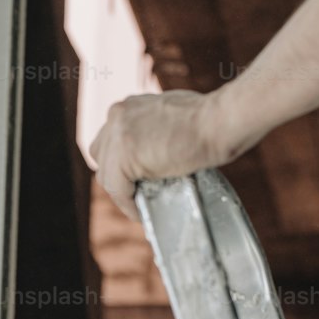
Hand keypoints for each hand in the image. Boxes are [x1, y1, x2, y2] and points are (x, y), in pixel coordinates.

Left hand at [89, 89, 227, 222]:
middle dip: (116, 175)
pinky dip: (128, 205)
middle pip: (102, 156)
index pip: (111, 140)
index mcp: (128, 105)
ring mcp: (118, 135)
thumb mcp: (170, 113)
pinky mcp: (123, 156)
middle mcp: (117, 115)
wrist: (217, 121)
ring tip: (142, 204)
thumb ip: (153, 126)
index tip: (135, 178)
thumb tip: (152, 147)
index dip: (120, 162)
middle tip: (137, 191)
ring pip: (107, 176)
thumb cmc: (206, 118)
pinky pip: (118, 191)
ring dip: (123, 193)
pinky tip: (142, 212)